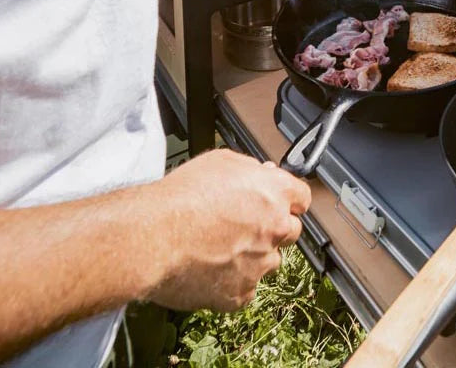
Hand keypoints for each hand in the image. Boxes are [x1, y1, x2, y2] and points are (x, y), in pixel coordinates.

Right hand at [147, 150, 310, 311]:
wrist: (154, 236)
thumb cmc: (182, 197)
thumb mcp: (222, 162)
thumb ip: (252, 170)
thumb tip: (264, 174)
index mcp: (276, 193)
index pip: (302, 198)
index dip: (288, 200)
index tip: (279, 203)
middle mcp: (275, 228)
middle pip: (290, 230)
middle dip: (273, 228)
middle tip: (244, 226)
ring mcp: (260, 263)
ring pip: (269, 261)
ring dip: (253, 256)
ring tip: (220, 248)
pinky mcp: (240, 293)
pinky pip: (246, 289)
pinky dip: (233, 282)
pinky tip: (211, 268)